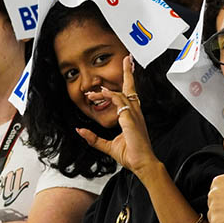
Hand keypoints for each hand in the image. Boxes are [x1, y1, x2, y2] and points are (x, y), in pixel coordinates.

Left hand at [77, 56, 159, 177]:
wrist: (142, 163)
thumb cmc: (131, 155)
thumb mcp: (107, 146)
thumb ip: (94, 138)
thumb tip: (80, 131)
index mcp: (133, 117)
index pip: (129, 95)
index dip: (126, 84)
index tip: (118, 77)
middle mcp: (135, 112)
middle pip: (131, 87)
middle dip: (128, 72)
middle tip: (127, 59)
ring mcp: (134, 114)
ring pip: (120, 94)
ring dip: (104, 91)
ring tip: (91, 94)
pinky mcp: (130, 119)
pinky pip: (119, 102)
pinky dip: (109, 96)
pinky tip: (100, 95)